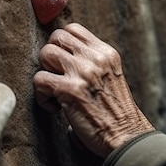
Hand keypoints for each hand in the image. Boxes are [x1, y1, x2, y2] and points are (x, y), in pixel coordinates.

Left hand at [33, 23, 154, 157]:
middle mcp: (95, 58)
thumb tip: (65, 54)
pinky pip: (39, 80)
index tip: (63, 62)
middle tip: (58, 77)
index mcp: (106, 53)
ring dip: (45, 73)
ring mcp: (82, 72)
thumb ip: (94, 62)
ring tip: (55, 91)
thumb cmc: (116, 112)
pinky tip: (55, 107)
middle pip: (56, 37)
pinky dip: (41, 96)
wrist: (127, 136)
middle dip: (51, 57)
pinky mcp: (69, 90)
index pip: (73, 29)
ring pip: (45, 53)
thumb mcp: (112, 76)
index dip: (62, 44)